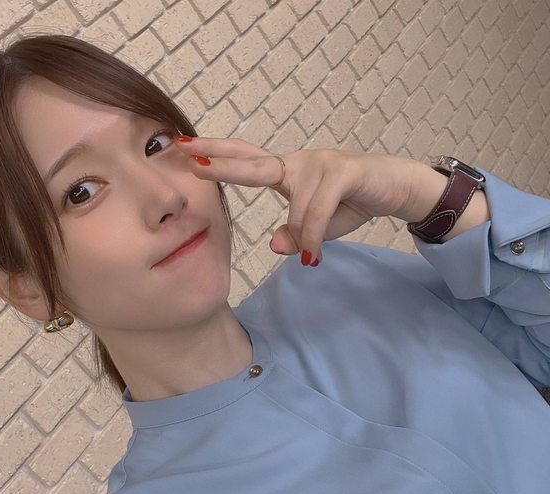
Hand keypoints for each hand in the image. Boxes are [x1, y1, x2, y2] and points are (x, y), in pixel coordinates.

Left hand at [174, 136, 426, 264]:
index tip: (187, 148)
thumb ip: (296, 233)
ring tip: (310, 254)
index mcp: (288, 172)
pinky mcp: (343, 170)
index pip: (247, 160)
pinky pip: (317, 208)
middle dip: (221, 162)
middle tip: (190, 157)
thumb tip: (275, 245)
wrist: (396, 189)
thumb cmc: (352, 203)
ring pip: (296, 206)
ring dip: (302, 235)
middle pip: (254, 163)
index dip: (219, 155)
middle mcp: (299, 163)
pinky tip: (313, 253)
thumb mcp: (318, 227)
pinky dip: (313, 234)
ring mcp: (320, 163)